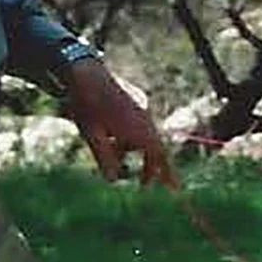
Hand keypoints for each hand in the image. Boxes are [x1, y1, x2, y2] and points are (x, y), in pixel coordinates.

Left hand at [63, 56, 179, 188]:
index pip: (159, 157)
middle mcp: (146, 119)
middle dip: (149, 166)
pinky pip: (139, 123)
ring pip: (144, 135)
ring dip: (133, 149)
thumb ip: (105, 159)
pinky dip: (130, 135)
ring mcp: (142, 108)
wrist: (85, 72)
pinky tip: (110, 133)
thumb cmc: (88, 106)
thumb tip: (113, 180)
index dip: (167, 174)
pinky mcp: (136, 100)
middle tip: (144, 183)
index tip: (175, 189)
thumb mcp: (93, 137)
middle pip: (154, 148)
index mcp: (139, 130)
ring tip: (111, 153)